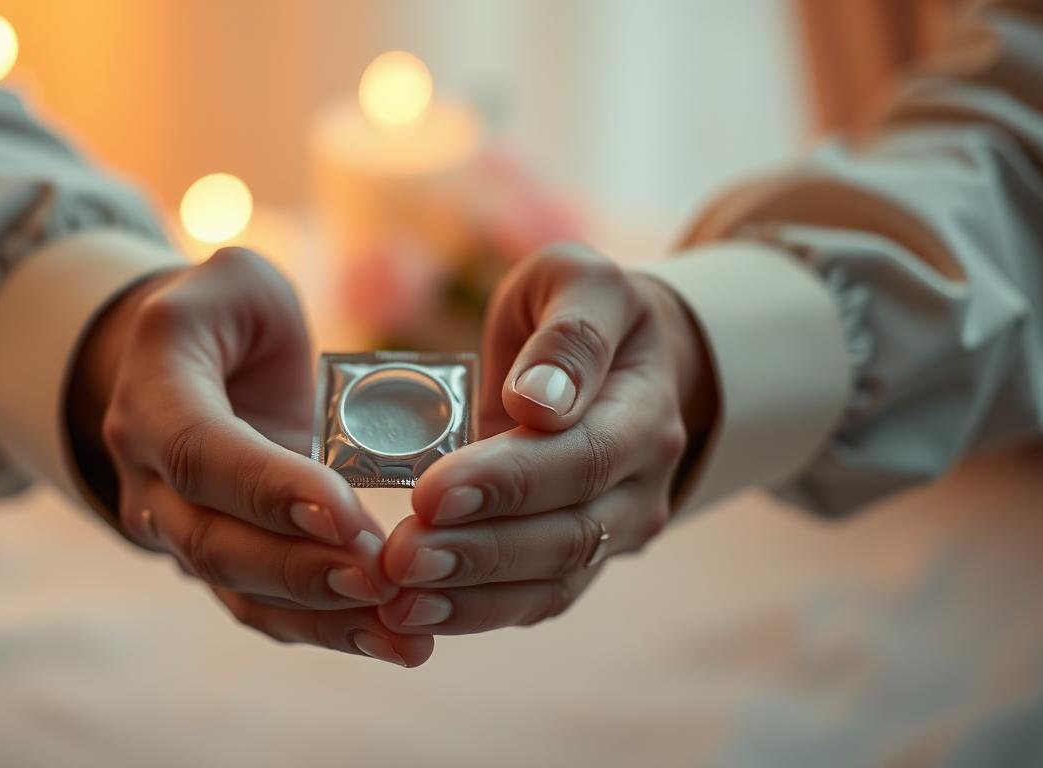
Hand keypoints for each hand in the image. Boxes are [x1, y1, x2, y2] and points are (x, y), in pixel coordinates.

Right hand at [70, 247, 433, 666]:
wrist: (188, 367)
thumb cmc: (224, 314)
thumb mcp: (240, 282)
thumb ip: (262, 307)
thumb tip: (314, 386)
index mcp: (151, 392)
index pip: (201, 451)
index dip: (268, 488)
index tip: (348, 515)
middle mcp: (147, 470)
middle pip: (213, 541)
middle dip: (302, 568)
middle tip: (386, 580)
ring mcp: (175, 525)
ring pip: (238, 589)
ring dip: (322, 617)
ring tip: (404, 635)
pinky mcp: (218, 558)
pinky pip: (262, 606)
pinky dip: (324, 629)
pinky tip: (390, 641)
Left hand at [376, 243, 714, 634]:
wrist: (617, 360)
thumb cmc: (578, 311)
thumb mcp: (578, 283)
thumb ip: (568, 333)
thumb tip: (539, 401)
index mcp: (644, 409)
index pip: (581, 456)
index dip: (508, 481)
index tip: (432, 491)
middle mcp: (641, 482)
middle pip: (567, 532)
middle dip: (478, 549)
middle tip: (400, 557)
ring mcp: (616, 530)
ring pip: (551, 579)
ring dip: (471, 594)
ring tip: (398, 599)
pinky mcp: (580, 559)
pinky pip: (535, 600)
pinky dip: (476, 612)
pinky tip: (416, 613)